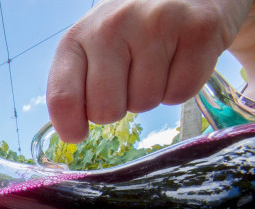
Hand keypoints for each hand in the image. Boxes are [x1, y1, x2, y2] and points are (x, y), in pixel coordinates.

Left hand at [47, 0, 252, 142]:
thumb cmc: (129, 34)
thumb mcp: (90, 51)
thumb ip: (74, 87)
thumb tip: (69, 133)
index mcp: (78, 36)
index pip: (62, 96)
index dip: (70, 126)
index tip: (78, 134)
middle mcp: (112, 25)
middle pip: (106, 110)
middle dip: (118, 107)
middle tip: (128, 81)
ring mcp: (156, 23)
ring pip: (145, 103)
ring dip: (152, 95)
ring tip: (156, 64)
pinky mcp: (197, 29)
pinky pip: (180, 93)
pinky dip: (180, 88)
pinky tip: (177, 61)